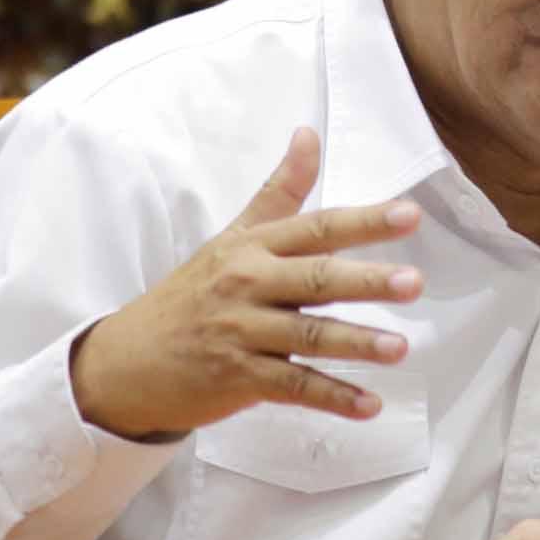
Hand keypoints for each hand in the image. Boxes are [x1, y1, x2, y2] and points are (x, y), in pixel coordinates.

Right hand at [69, 127, 423, 439]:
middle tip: (414, 283)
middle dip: (365, 281)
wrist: (125, 361)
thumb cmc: (191, 293)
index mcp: (253, 248)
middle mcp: (249, 286)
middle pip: (315, 280)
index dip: (364, 221)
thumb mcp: (233, 237)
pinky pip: (292, 388)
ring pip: (307, 337)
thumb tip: (309, 134)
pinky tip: (370, 405)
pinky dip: (331, 398)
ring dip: (356, 344)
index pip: (316, 228)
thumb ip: (280, 190)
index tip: (410, 215)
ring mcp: (242, 334)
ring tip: (401, 348)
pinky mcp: (238, 379)